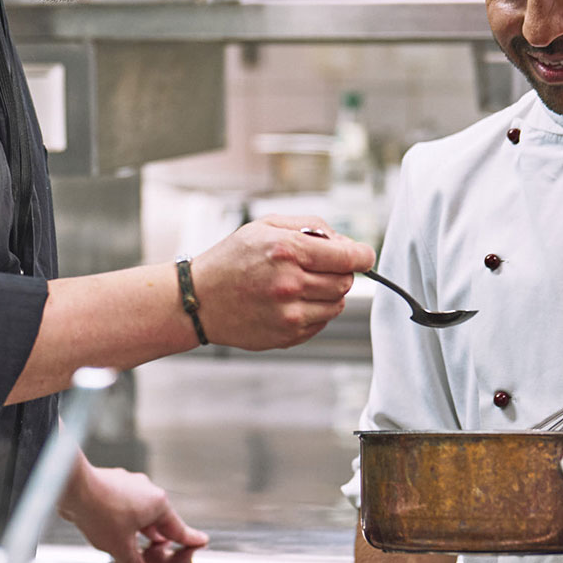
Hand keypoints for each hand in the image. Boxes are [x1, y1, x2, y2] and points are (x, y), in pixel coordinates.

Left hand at [57, 455, 207, 562]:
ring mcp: (129, 486)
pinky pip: (125, 507)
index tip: (201, 541)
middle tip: (163, 552)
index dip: (189, 539)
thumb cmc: (100, 511)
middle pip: (159, 521)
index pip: (177, 528)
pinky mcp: (112, 485)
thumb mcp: (120, 546)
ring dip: (140, 531)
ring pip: (141, 513)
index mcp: (157, 503)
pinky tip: (116, 531)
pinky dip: (125, 521)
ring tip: (138, 545)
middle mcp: (147, 491)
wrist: (73, 487)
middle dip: (159, 539)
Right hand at [188, 216, 374, 350]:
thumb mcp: (264, 226)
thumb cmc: (230, 261)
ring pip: (338, 304)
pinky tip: (290, 302)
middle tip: (319, 266)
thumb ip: (310, 227)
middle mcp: (290, 284)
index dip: (363, 255)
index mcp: (287, 251)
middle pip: (346, 281)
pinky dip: (315, 311)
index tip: (364, 256)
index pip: (348, 257)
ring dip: (328, 293)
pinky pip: (322, 323)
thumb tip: (346, 243)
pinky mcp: (288, 336)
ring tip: (301, 284)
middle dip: (340, 271)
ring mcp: (290, 314)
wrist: (198, 300)